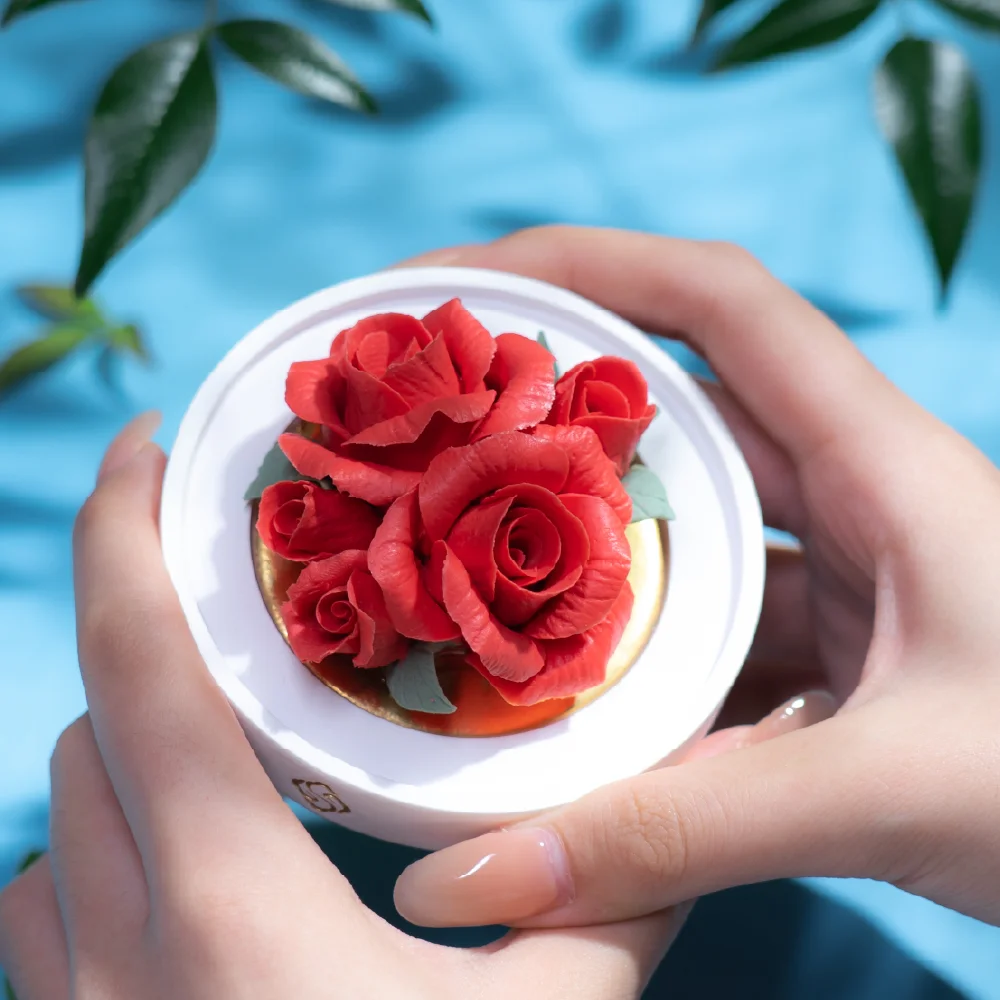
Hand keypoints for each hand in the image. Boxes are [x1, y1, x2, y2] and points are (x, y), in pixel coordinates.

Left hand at [0, 414, 686, 999]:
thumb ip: (609, 898)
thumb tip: (675, 800)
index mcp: (227, 915)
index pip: (140, 665)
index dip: (124, 532)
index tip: (144, 446)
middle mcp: (112, 954)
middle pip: (92, 729)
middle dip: (157, 655)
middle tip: (247, 629)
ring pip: (54, 821)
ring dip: (126, 767)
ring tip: (225, 762)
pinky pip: (35, 910)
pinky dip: (91, 863)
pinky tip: (172, 884)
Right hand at [391, 226, 999, 929]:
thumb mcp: (893, 788)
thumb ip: (689, 833)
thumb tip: (479, 871)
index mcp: (884, 463)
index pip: (720, 304)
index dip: (589, 265)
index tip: (465, 285)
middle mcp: (858, 498)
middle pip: (679, 404)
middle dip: (553, 397)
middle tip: (430, 422)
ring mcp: (846, 578)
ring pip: (687, 526)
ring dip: (586, 538)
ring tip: (468, 548)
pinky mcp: (839, 656)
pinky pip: (711, 625)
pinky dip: (636, 647)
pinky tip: (569, 687)